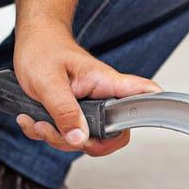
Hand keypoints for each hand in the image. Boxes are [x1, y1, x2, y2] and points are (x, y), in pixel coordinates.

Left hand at [13, 22, 160, 155]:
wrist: (32, 44)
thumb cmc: (43, 51)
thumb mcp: (48, 82)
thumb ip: (64, 111)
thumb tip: (79, 139)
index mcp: (106, 84)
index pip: (141, 94)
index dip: (153, 108)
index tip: (156, 118)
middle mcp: (103, 100)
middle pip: (112, 136)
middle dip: (82, 143)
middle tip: (59, 133)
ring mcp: (91, 111)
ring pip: (86, 141)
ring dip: (57, 138)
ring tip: (38, 121)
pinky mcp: (77, 117)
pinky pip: (70, 138)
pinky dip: (49, 135)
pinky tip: (36, 120)